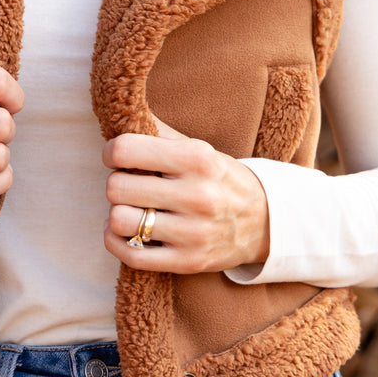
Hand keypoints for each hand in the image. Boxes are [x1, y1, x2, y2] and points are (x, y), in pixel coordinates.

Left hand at [103, 117, 269, 273]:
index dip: (111, 153)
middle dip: (117, 183)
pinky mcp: (188, 261)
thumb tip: (126, 114)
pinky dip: (117, 242)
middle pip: (117, 187)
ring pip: (120, 221)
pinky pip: (131, 255)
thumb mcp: (200, 149)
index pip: (125, 150)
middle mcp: (197, 195)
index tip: (117, 158)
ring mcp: (193, 232)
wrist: (266, 223)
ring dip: (118, 214)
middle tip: (130, 184)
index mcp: (198, 159)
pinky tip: (127, 232)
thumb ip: (161, 133)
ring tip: (133, 209)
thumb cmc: (221, 180)